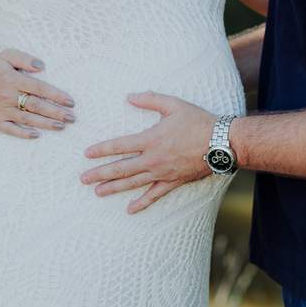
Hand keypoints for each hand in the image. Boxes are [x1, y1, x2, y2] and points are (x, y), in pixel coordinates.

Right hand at [0, 49, 75, 139]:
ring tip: (62, 126)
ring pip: (27, 119)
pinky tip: (37, 135)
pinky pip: (10, 130)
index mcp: (11, 79)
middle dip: (56, 112)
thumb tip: (41, 65)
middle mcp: (7, 95)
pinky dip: (23, 134)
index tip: (70, 101)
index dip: (56, 95)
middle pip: (36, 105)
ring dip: (45, 124)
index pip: (38, 87)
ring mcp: (0, 110)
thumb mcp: (6, 56)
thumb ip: (24, 58)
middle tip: (72, 118)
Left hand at [81, 91, 215, 213]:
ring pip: (133, 183)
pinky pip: (154, 195)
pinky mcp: (173, 182)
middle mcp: (153, 158)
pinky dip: (142, 203)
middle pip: (121, 168)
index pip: (120, 146)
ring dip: (114, 188)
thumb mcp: (173, 104)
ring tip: (98, 192)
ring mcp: (162, 173)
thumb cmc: (198, 121)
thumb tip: (129, 96)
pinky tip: (130, 209)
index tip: (87, 154)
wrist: (222, 142)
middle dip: (100, 173)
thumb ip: (150, 100)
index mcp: (151, 139)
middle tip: (83, 179)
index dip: (102, 150)